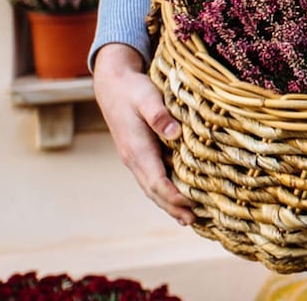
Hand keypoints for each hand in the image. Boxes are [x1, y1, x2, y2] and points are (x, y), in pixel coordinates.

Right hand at [93, 43, 195, 224]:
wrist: (112, 83)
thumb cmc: (132, 88)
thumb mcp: (147, 96)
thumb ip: (159, 115)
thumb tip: (174, 133)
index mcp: (136, 149)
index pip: (156, 181)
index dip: (174, 196)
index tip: (192, 206)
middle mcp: (132, 159)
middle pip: (153, 191)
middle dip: (173, 208)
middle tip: (194, 222)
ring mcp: (133, 158)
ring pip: (151, 188)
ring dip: (168, 204)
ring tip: (188, 219)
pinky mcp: (137, 154)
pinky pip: (150, 179)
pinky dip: (163, 192)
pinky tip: (175, 198)